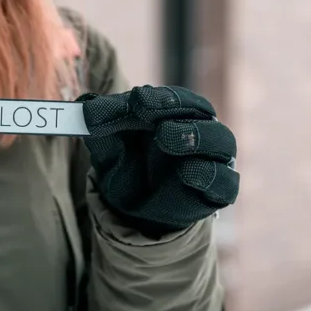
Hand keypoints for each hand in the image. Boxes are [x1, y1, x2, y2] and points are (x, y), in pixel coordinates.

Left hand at [78, 85, 237, 236]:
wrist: (133, 215)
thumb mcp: (107, 145)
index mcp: (176, 113)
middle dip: (173, 106)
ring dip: (194, 134)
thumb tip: (86, 105)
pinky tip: (186, 171)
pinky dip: (208, 174)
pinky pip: (225, 182)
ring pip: (220, 141)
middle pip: (200, 111)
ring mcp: (212, 161)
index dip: (158, 96)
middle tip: (144, 108)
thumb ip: (101, 125)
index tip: (136, 98)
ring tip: (164, 136)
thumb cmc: (126, 167)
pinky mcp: (216, 193)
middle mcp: (200, 131)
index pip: (175, 97)